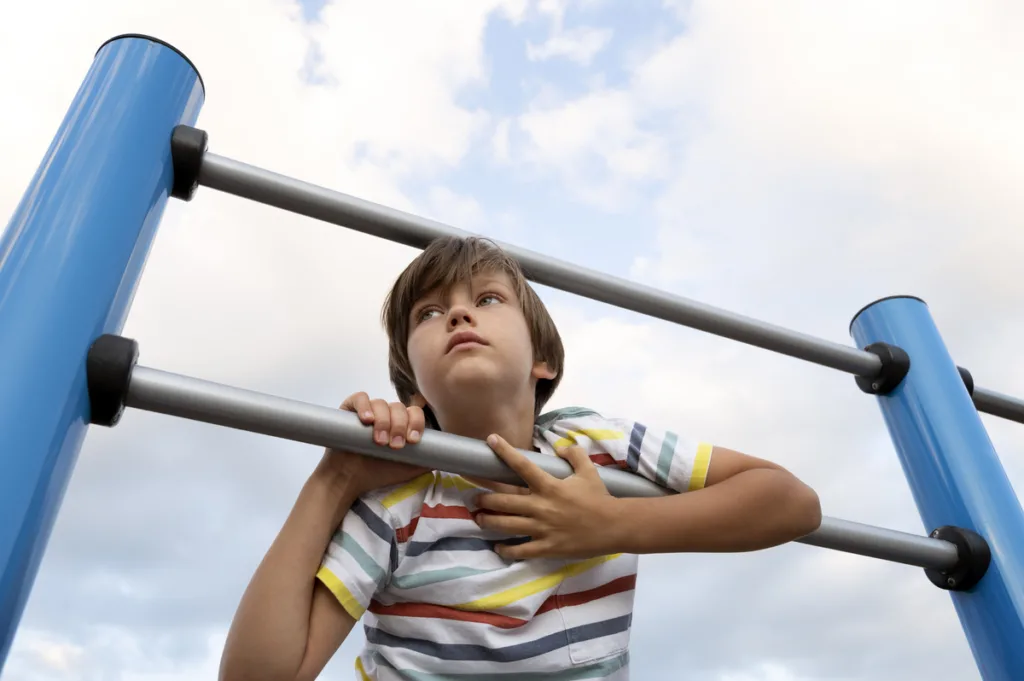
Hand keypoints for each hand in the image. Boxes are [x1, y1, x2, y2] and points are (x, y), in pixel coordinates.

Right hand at [317, 392, 429, 495]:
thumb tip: (449, 454)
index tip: (413, 440)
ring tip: (379, 441)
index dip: (416, 422)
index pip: (414, 412)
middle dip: (400, 426)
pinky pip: (359, 398)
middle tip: (395, 445)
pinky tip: (367, 420)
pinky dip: (365, 406)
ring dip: (383, 421)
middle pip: (399, 407)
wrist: (349, 480)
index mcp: (401, 423)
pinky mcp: (348, 409)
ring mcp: (368, 410)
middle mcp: (386, 414)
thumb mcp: (410, 467)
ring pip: (381, 403)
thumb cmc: (378, 472)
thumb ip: (428, 458)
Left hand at [473, 434, 621, 559]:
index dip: (504, 451)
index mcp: (549, 485)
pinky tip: (497, 547)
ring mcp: (541, 529)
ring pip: (505, 525)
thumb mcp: (589, 471)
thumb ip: (574, 454)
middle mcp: (540, 506)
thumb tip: (560, 446)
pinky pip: (520, 551)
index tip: (490, 440)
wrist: (614, 526)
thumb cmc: (599, 498)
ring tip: (478, 517)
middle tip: (474, 496)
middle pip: (503, 500)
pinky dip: (506, 550)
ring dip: (487, 521)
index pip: (521, 465)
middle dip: (484, 497)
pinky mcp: (546, 548)